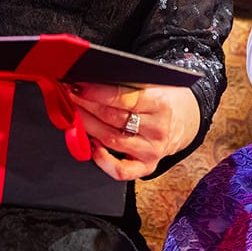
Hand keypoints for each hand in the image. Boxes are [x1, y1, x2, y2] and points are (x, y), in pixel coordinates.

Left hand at [71, 83, 201, 180]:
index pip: (125, 98)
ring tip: (73, 112)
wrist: (184, 121)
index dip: (98, 92)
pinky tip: (91, 145)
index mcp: (161, 104)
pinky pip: (121, 171)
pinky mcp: (147, 167)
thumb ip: (128, 84)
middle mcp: (157, 129)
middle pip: (113, 118)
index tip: (77, 86)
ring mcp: (152, 150)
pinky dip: (103, 161)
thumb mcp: (153, 84)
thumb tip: (92, 79)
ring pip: (111, 139)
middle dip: (86, 105)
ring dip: (87, 125)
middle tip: (68, 94)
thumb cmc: (161, 99)